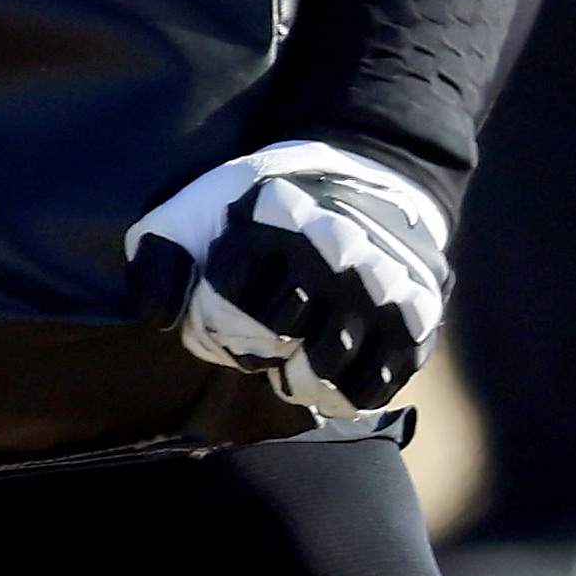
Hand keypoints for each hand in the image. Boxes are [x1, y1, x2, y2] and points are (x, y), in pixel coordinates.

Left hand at [125, 139, 454, 423]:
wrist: (368, 183)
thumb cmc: (267, 210)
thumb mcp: (198, 208)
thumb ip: (159, 255)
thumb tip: (161, 315)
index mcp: (278, 216)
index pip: (223, 304)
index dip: (213, 315)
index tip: (227, 298)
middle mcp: (336, 251)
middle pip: (271, 343)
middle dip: (254, 347)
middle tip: (267, 327)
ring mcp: (382, 289)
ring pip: (318, 374)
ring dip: (297, 374)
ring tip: (298, 347)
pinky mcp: (417, 324)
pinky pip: (364, 392)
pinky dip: (341, 392)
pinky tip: (334, 363)